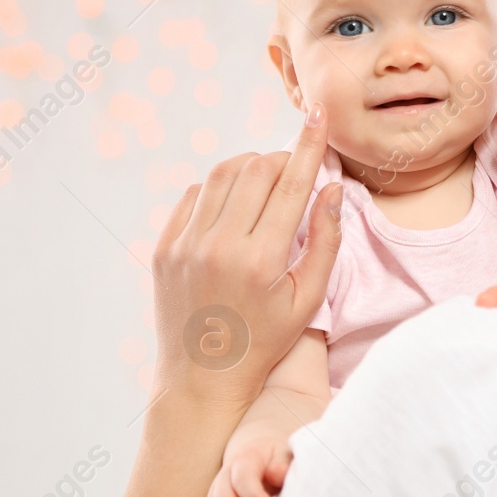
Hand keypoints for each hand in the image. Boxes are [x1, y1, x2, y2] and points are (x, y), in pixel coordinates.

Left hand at [149, 104, 342, 405]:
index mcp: (260, 260)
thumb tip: (331, 188)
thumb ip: (324, 241)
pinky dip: (218, 188)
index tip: (318, 117)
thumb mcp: (306, 300)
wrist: (202, 379)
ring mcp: (186, 245)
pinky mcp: (165, 247)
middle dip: (281, 160)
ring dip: (249, 167)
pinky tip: (233, 204)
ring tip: (266, 181)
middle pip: (256, 171)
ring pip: (221, 175)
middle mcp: (219, 246)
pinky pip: (193, 195)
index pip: (291, 184)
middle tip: (295, 171)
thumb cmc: (264, 342)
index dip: (308, 146)